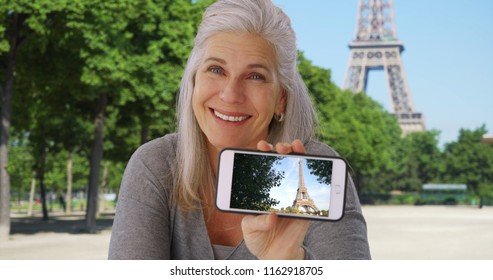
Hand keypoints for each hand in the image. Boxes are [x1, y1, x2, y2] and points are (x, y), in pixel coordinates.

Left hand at [240, 139, 309, 259]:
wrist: (273, 256)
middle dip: (282, 149)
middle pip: (282, 163)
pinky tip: (310, 167)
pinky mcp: (305, 209)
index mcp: (262, 191)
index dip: (263, 154)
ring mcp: (293, 197)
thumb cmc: (258, 239)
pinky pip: (311, 193)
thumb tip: (271, 216)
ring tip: (296, 147)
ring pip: (298, 171)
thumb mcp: (249, 228)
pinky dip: (313, 180)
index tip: (261, 145)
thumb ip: (256, 222)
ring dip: (299, 155)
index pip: (263, 167)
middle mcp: (278, 190)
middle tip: (281, 147)